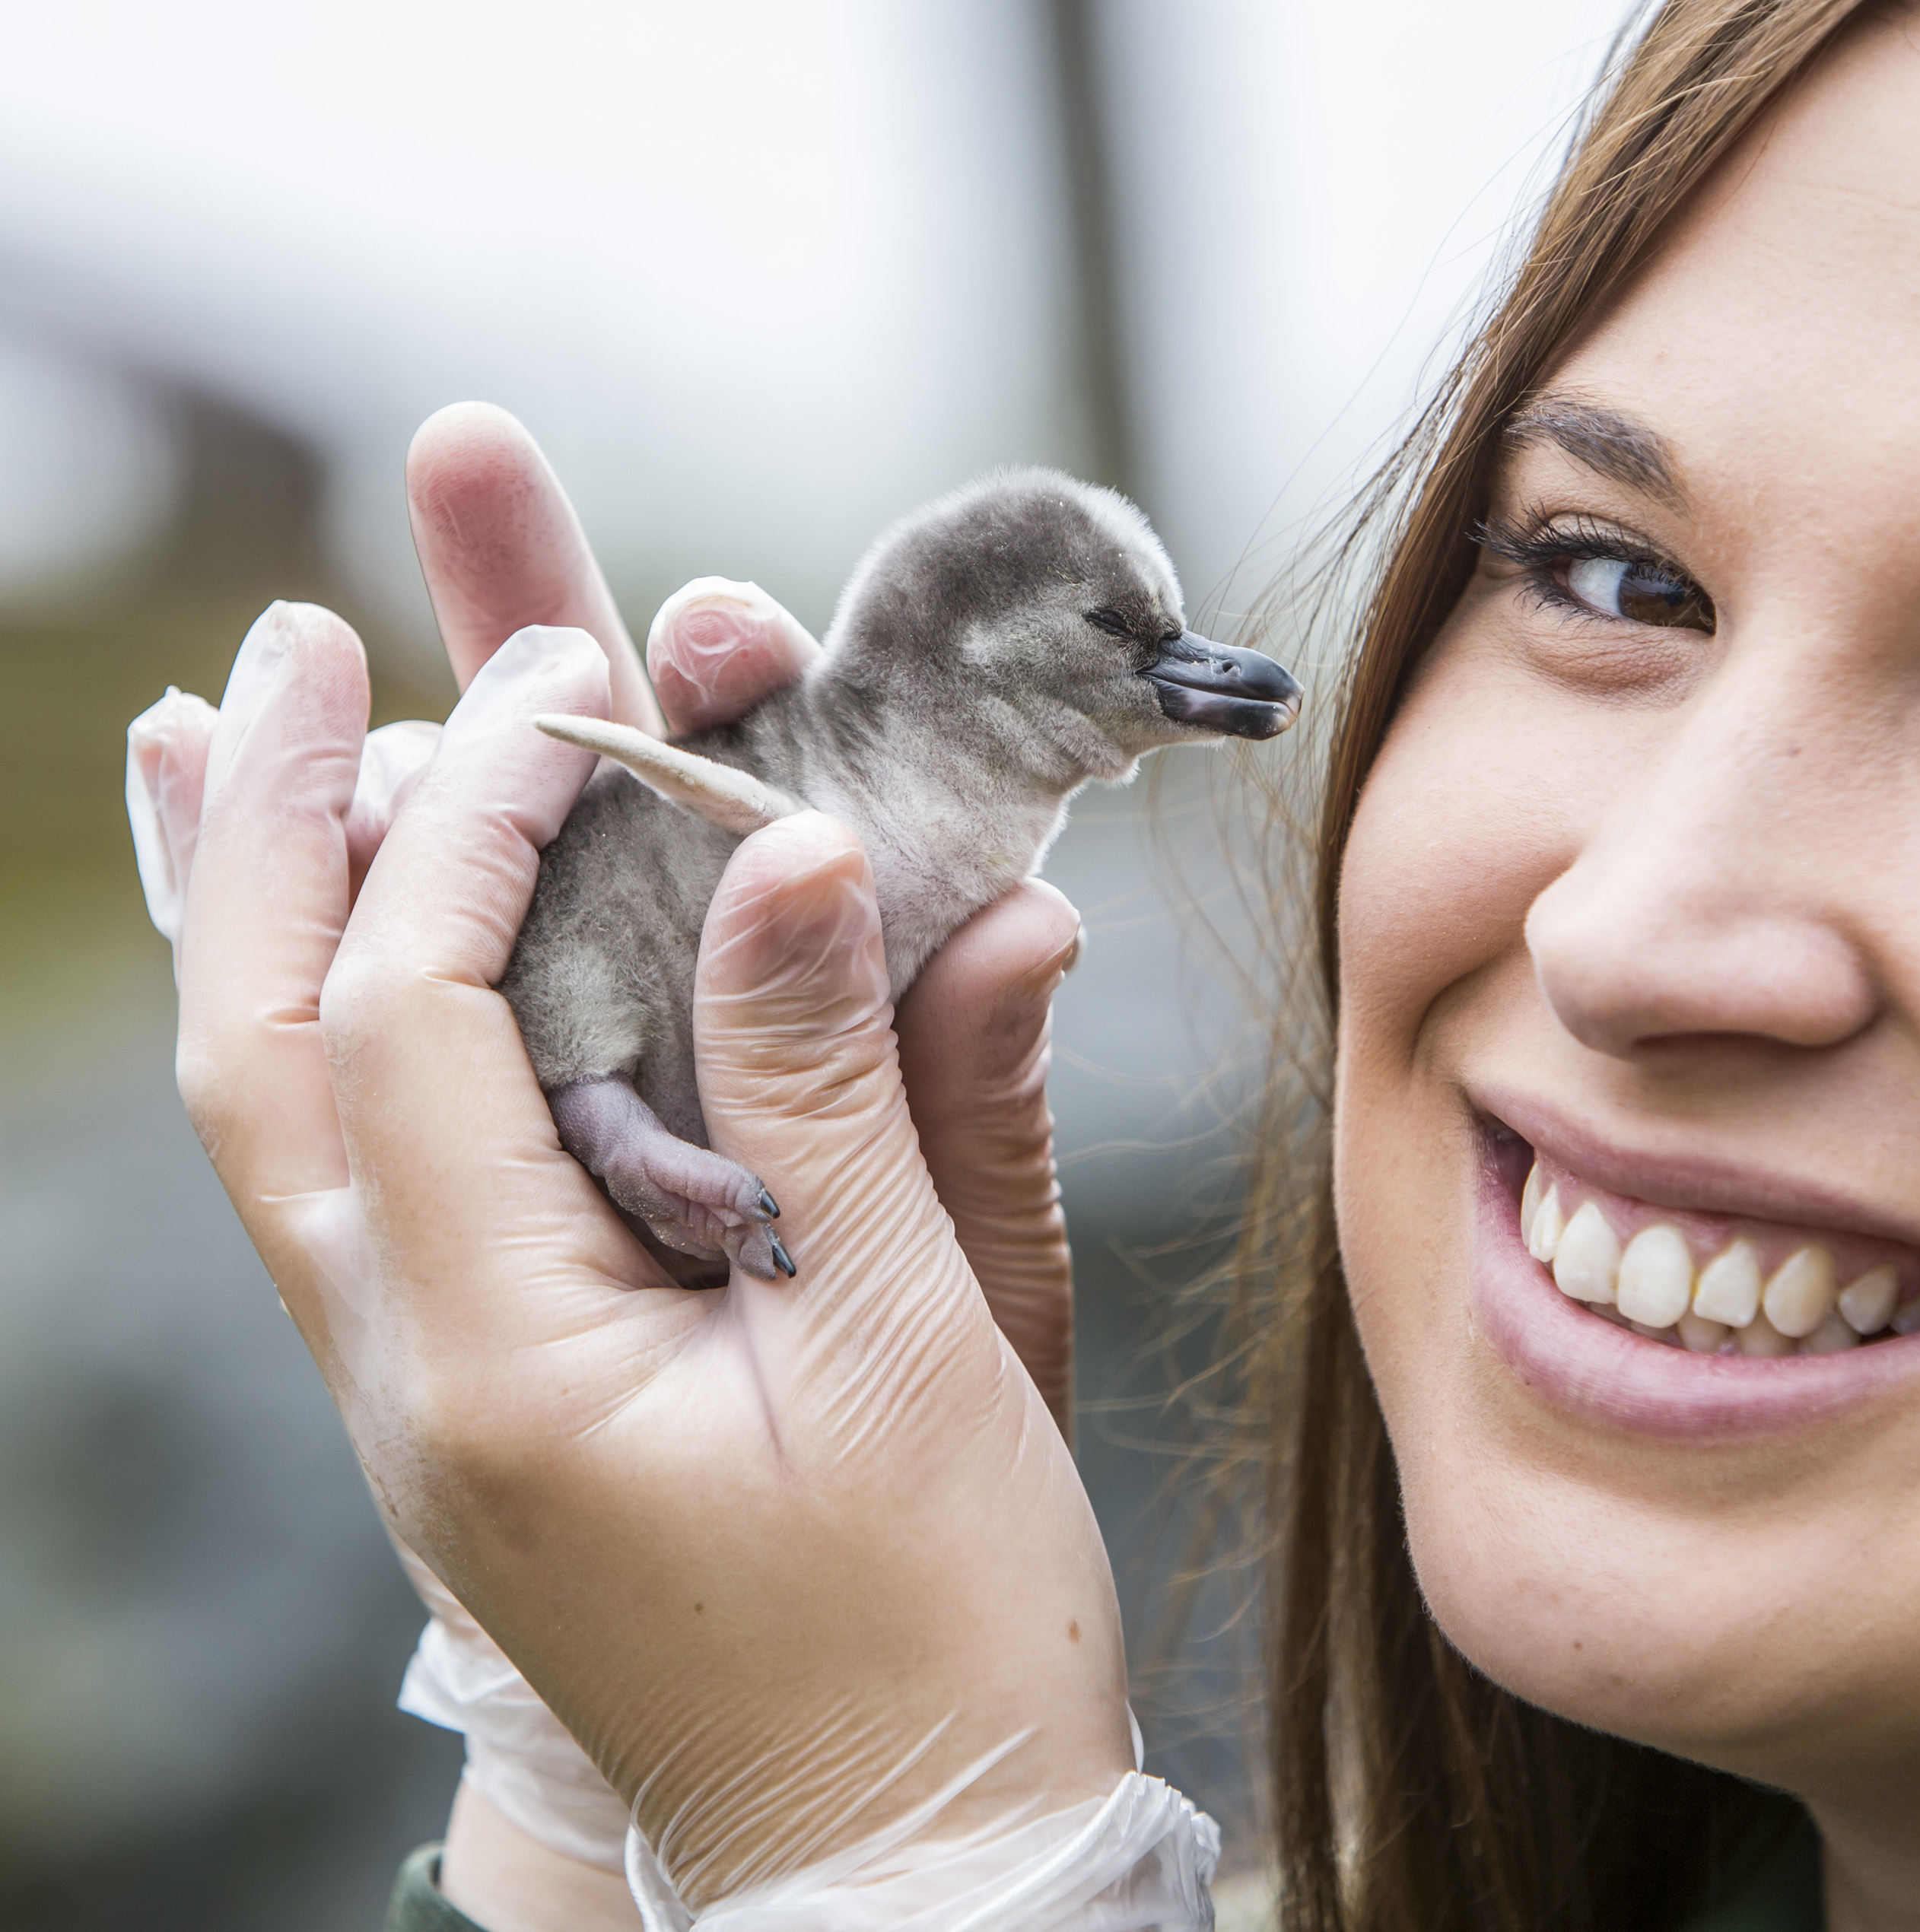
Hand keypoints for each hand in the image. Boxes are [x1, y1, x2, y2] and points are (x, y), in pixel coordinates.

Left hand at [174, 604, 1133, 1908]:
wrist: (899, 1863)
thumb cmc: (934, 1639)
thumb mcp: (919, 1354)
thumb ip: (854, 1095)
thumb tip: (807, 848)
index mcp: (505, 1362)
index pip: (421, 1018)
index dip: (486, 813)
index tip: (577, 668)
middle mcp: (413, 1370)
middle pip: (263, 1049)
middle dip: (270, 825)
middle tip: (300, 638)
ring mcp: (428, 1392)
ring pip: (279, 1113)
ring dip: (263, 908)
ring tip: (245, 729)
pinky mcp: (488, 1398)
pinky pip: (363, 1176)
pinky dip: (343, 1023)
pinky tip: (353, 940)